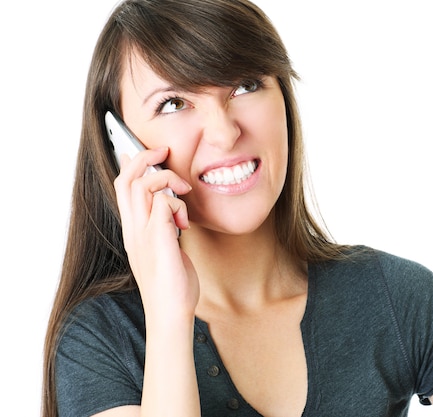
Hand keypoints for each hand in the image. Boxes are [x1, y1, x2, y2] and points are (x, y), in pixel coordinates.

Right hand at [114, 147, 197, 320]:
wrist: (170, 314)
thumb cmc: (173, 286)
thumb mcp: (167, 251)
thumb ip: (166, 230)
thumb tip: (174, 214)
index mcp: (134, 231)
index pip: (122, 188)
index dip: (130, 164)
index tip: (147, 153)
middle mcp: (133, 230)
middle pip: (126, 180)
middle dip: (143, 157)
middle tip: (164, 151)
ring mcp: (143, 235)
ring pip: (141, 186)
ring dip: (165, 179)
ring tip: (184, 192)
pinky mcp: (159, 241)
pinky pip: (164, 204)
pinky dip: (177, 204)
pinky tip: (185, 223)